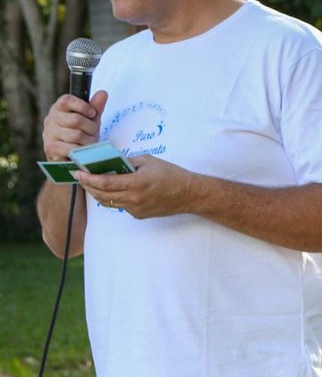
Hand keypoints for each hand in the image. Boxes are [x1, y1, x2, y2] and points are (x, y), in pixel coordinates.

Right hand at [41, 90, 106, 161]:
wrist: (70, 154)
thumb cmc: (81, 132)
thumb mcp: (90, 118)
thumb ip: (96, 106)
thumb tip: (103, 93)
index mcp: (58, 108)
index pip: (66, 100)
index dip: (83, 106)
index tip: (93, 113)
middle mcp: (51, 119)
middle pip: (76, 120)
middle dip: (91, 127)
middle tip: (94, 132)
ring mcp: (49, 134)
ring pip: (76, 135)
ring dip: (89, 140)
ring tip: (90, 141)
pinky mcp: (51, 148)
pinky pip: (72, 148)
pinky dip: (82, 150)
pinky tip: (83, 150)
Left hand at [74, 154, 195, 218]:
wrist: (188, 194)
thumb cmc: (171, 175)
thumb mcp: (149, 161)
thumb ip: (128, 162)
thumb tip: (111, 162)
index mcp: (136, 183)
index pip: (104, 183)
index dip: (88, 178)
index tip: (78, 173)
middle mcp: (133, 199)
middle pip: (101, 194)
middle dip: (88, 186)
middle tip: (81, 177)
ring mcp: (135, 209)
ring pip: (108, 202)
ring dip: (98, 193)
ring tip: (93, 183)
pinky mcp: (138, 215)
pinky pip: (120, 205)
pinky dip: (115, 197)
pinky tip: (118, 190)